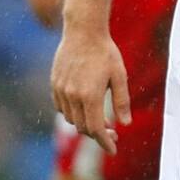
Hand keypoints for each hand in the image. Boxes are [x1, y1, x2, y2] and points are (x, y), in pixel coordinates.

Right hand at [51, 22, 130, 153]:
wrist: (83, 31)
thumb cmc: (105, 51)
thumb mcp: (119, 75)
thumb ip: (121, 101)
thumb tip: (125, 124)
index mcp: (90, 95)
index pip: (96, 129)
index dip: (105, 142)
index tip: (114, 148)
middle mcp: (72, 96)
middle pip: (83, 127)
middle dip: (97, 135)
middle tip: (112, 132)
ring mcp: (61, 91)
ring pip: (71, 119)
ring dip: (84, 124)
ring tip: (100, 120)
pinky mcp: (54, 85)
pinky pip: (61, 108)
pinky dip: (72, 113)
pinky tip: (84, 108)